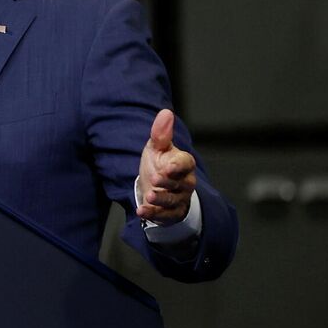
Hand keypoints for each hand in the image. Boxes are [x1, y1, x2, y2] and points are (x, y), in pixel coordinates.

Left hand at [136, 108, 196, 224]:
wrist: (156, 185)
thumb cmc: (160, 163)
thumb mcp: (157, 148)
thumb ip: (161, 134)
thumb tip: (166, 112)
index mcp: (183, 163)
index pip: (185, 163)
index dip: (178, 166)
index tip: (168, 166)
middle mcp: (185, 182)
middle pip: (181, 184)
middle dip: (168, 183)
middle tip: (156, 180)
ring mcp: (180, 198)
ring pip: (174, 200)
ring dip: (161, 199)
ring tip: (149, 196)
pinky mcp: (172, 212)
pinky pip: (166, 215)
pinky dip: (154, 214)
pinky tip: (141, 211)